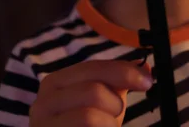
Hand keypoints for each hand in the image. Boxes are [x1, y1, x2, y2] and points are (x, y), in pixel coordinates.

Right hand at [29, 60, 152, 126]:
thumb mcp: (105, 100)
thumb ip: (120, 81)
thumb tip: (145, 68)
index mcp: (56, 82)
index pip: (95, 67)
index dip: (125, 72)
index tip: (147, 81)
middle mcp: (43, 101)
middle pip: (93, 91)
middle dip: (114, 105)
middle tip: (116, 115)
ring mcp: (42, 124)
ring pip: (89, 116)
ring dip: (109, 124)